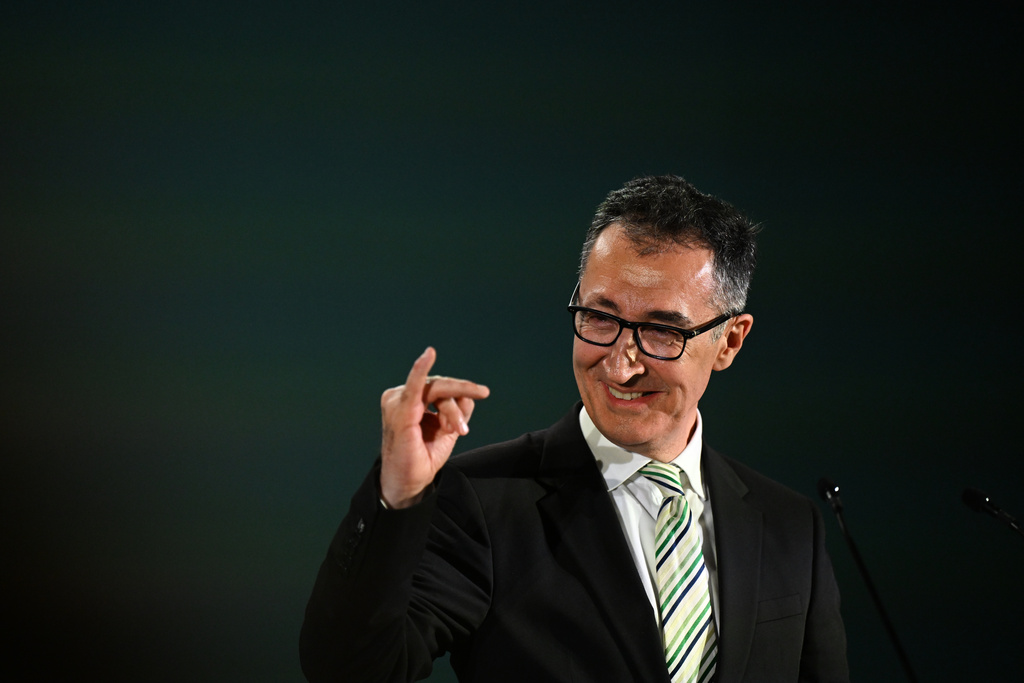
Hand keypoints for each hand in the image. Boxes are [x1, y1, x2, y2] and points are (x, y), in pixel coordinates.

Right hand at [379, 347, 489, 507]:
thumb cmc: (424, 455)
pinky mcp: (400, 412)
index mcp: (410, 400)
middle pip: (439, 386)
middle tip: (475, 409)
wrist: (410, 482)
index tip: (475, 407)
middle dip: (458, 403)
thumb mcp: (447, 429)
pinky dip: (420, 370)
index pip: (439, 388)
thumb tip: (469, 395)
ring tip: (457, 431)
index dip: (457, 401)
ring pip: (436, 390)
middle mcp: (401, 397)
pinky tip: (429, 354)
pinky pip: (414, 387)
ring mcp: (397, 402)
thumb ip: (458, 409)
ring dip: (451, 411)